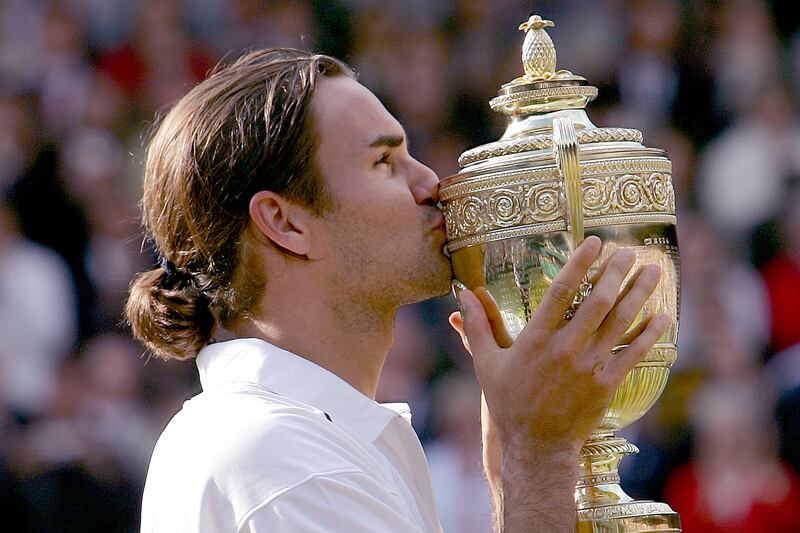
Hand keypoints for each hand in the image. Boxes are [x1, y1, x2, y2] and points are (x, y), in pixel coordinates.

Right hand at [454, 236, 667, 456]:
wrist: (536, 446)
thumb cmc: (508, 402)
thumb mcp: (486, 363)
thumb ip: (476, 326)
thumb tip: (461, 294)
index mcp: (535, 340)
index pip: (560, 292)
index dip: (579, 264)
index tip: (594, 242)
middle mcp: (565, 349)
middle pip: (597, 302)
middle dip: (615, 272)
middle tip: (629, 250)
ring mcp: (588, 368)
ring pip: (620, 323)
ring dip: (639, 294)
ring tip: (654, 271)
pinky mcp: (606, 385)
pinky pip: (633, 354)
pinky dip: (650, 334)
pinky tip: (664, 316)